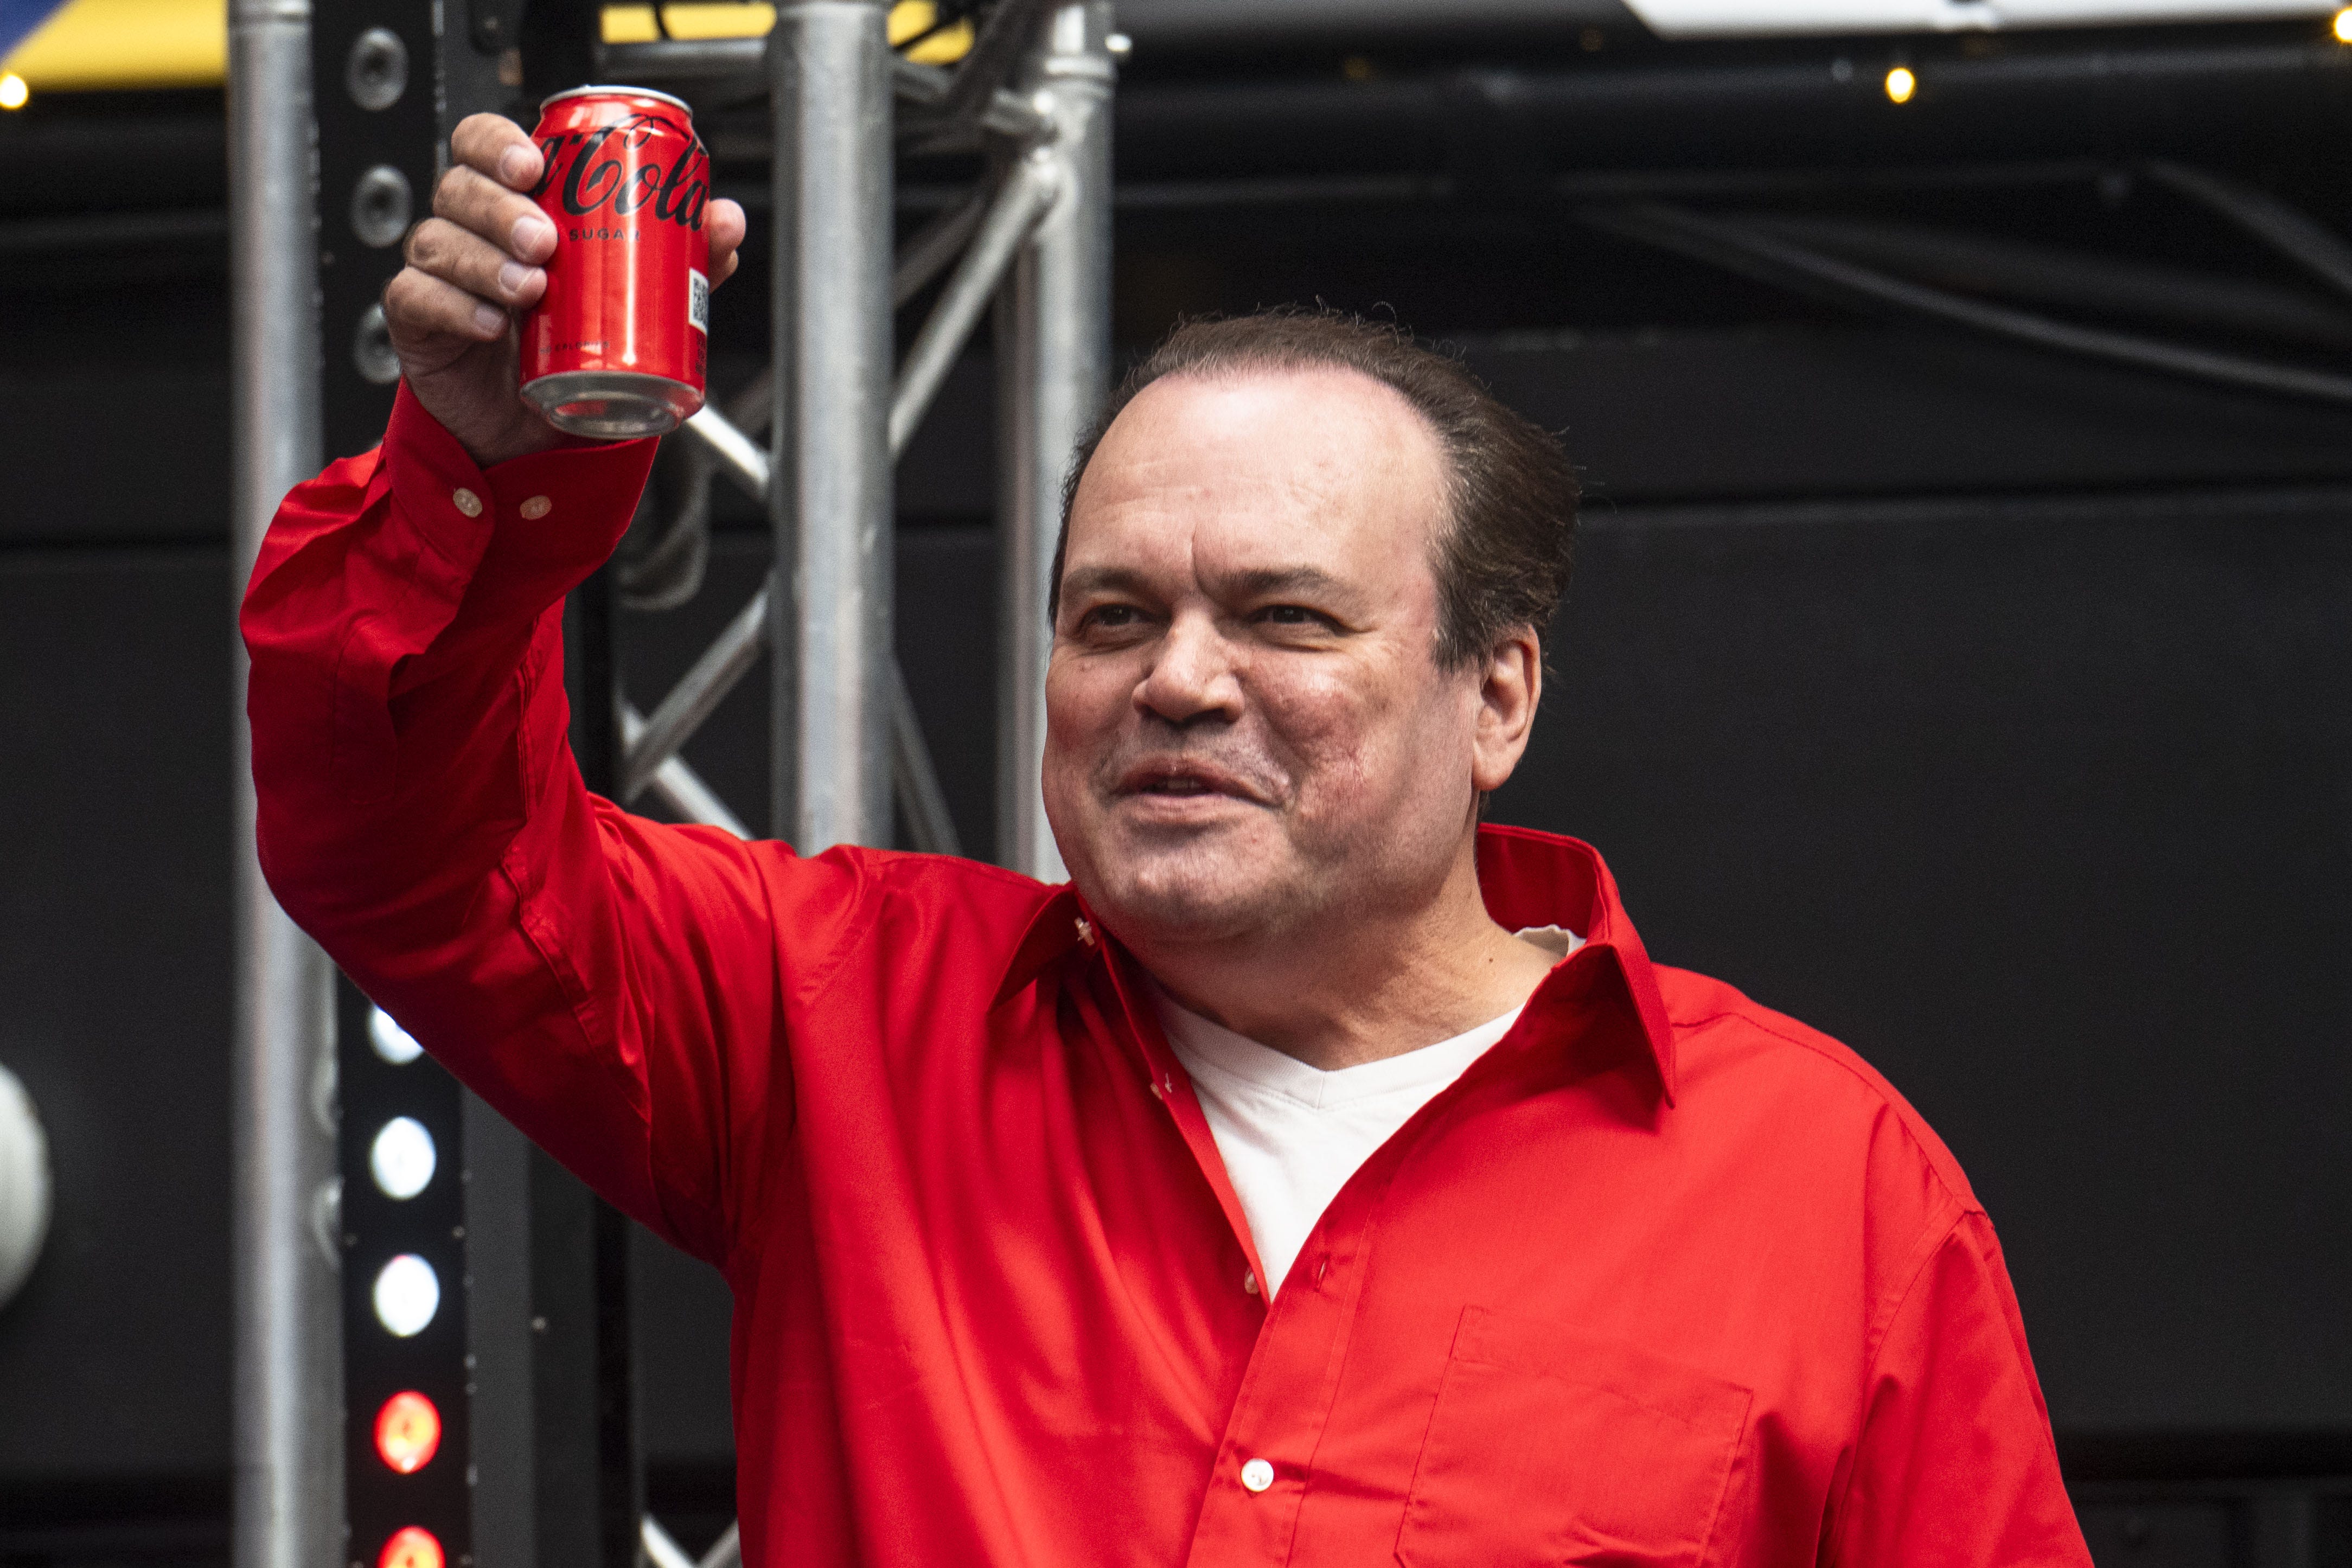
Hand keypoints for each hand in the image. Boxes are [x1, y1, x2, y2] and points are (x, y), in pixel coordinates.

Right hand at [383, 112, 747, 468]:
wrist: (536, 424)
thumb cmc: (572, 341)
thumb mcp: (634, 297)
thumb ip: (678, 259)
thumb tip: (725, 222)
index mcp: (514, 203)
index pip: (484, 145)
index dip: (499, 143)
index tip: (533, 164)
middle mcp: (470, 229)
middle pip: (460, 187)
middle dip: (501, 207)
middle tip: (544, 240)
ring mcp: (439, 273)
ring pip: (437, 239)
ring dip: (483, 258)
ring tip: (528, 288)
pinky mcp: (418, 321)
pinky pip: (416, 297)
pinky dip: (452, 305)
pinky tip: (488, 322)